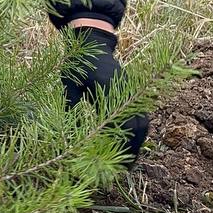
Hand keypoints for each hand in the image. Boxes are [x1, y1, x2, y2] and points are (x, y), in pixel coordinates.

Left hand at [62, 26, 148, 161]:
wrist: (93, 43)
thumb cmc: (77, 64)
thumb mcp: (70, 85)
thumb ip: (71, 106)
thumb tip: (70, 131)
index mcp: (110, 91)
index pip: (123, 124)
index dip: (122, 145)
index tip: (116, 162)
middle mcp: (126, 92)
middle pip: (138, 127)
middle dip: (133, 149)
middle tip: (125, 169)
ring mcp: (131, 92)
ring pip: (142, 122)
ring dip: (137, 142)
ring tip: (129, 160)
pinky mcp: (132, 92)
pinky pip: (141, 115)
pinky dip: (138, 131)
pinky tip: (129, 143)